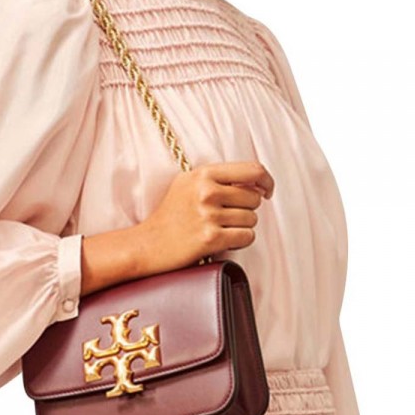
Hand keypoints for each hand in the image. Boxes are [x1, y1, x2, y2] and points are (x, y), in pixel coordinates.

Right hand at [137, 161, 274, 272]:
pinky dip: (239, 241)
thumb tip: (258, 182)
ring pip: (252, 219)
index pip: (252, 170)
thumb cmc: (170, 216)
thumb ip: (218, 178)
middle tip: (227, 218)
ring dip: (241, 227)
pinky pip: (246, 237)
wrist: (147, 244)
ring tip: (220, 229)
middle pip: (254, 198)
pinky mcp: (210, 238)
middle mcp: (206, 191)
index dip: (266, 181)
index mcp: (203, 174)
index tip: (266, 191)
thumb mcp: (188, 184)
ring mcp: (208, 214)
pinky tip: (223, 241)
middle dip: (247, 210)